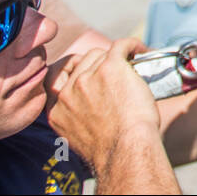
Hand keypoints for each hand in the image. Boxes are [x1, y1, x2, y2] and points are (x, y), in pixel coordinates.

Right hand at [45, 37, 160, 173]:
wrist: (126, 149)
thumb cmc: (112, 150)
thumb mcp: (78, 136)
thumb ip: (76, 116)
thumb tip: (90, 104)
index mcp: (56, 110)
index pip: (54, 77)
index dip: (71, 70)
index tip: (85, 70)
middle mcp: (67, 92)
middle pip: (82, 62)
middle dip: (99, 63)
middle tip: (117, 72)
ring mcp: (87, 78)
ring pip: (102, 53)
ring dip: (117, 57)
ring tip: (133, 63)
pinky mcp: (110, 67)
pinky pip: (121, 46)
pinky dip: (133, 46)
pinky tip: (141, 51)